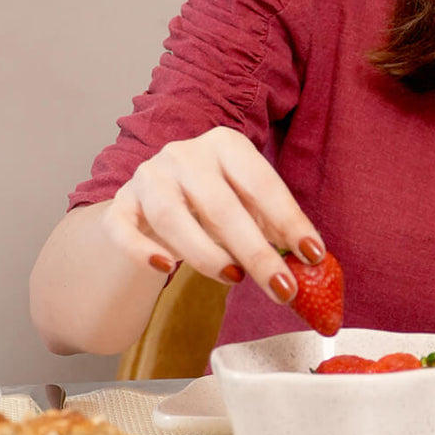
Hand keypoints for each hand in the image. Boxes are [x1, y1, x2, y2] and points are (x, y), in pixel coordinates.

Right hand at [101, 127, 323, 303]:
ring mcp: (148, 177)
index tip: (313, 254)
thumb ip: (275, 229)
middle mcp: (184, 154)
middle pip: (221, 207)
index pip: (262, 184)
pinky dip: (142, 250)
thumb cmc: (215, 207)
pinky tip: (165, 269)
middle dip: (257, 253)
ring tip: (234, 279)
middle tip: (283, 289)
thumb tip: (310, 261)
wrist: (156, 204)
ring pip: (172, 217)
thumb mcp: (249, 208)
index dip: (289, 221)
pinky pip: (124, 229)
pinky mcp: (120, 206)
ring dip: (206, 254)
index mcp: (226, 145)